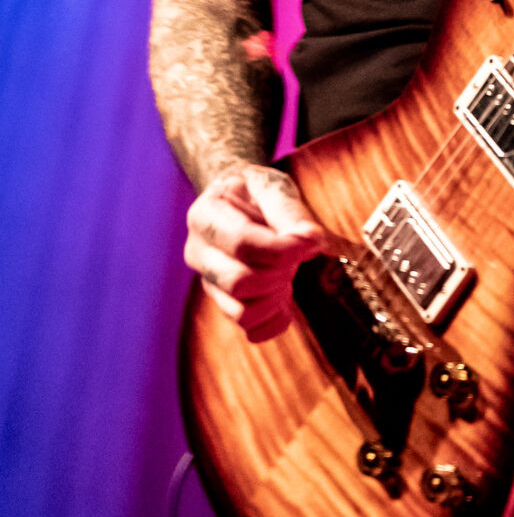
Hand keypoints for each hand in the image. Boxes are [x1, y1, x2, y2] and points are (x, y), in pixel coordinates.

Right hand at [184, 161, 335, 343]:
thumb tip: (312, 240)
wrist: (238, 202)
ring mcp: (209, 283)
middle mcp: (198, 254)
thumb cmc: (255, 192)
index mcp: (205, 216)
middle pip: (239, 282)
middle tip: (295, 257)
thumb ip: (289, 210)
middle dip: (279, 273)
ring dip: (278, 297)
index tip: (311, 241)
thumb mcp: (271, 186)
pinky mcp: (225, 304)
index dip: (282, 248)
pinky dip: (277, 320)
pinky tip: (285, 298)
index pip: (242, 243)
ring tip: (288, 274)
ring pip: (242, 313)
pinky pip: (252, 331)